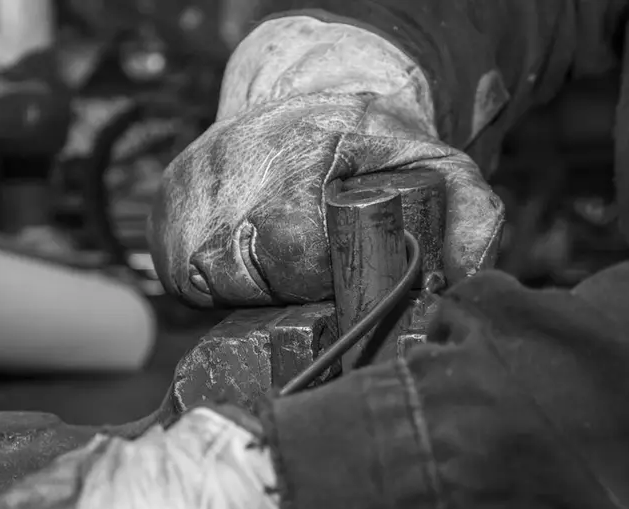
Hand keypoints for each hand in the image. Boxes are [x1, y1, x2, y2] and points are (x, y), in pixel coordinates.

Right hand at [148, 21, 504, 306]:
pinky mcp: (161, 211)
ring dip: (249, 289)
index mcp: (294, 154)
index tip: (337, 270)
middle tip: (309, 269)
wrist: (304, 99)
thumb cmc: (370, 144)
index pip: (293, 252)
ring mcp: (186, 190)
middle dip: (282, 289)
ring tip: (281, 260)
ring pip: (207, 284)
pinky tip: (249, 258)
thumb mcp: (433, 165)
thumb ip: (468, 216)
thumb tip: (459, 277)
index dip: (318, 278)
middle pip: (245, 277)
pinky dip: (216, 282)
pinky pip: (183, 280)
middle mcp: (227, 168)